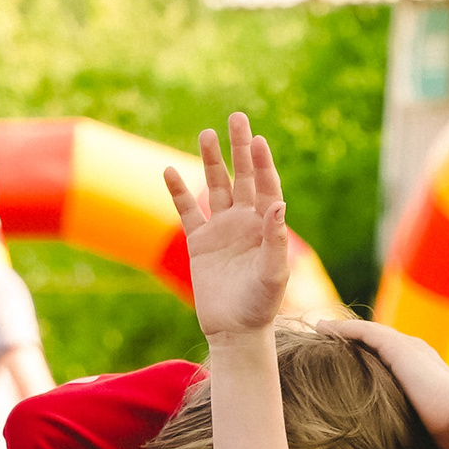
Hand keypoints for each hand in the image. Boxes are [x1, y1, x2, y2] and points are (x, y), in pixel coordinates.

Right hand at [166, 115, 289, 344]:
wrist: (235, 331)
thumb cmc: (260, 306)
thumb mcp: (272, 274)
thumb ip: (275, 239)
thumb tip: (278, 204)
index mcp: (266, 226)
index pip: (267, 186)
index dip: (263, 163)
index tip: (258, 140)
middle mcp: (245, 222)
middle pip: (242, 177)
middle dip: (240, 148)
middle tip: (237, 117)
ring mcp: (221, 229)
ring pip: (215, 187)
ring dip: (211, 161)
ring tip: (207, 134)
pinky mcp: (200, 242)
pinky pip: (187, 211)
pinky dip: (179, 191)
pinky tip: (170, 170)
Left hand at [323, 312, 448, 448]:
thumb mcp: (433, 440)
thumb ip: (424, 446)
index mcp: (426, 374)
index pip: (394, 361)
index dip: (372, 360)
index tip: (351, 363)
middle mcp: (417, 355)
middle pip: (380, 343)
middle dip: (356, 342)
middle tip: (329, 339)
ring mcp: (408, 348)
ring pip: (369, 334)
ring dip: (343, 331)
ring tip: (321, 329)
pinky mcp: (397, 347)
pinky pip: (362, 332)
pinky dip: (341, 329)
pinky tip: (322, 328)